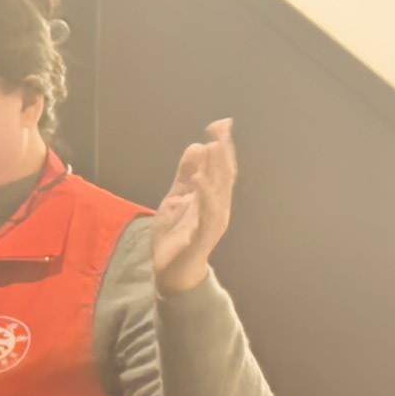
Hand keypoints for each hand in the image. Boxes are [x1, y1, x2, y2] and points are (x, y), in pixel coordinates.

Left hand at [154, 118, 237, 292]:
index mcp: (212, 197)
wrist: (170, 271)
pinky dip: (206, 198)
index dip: (222, 145)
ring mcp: (212, 222)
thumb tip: (198, 145)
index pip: (220, 167)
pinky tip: (200, 182)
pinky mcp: (202, 237)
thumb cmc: (176, 234)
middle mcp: (218, 207)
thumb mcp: (176, 197)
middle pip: (224, 176)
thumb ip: (186, 174)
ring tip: (213, 148)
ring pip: (219, 192)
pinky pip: (207, 216)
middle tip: (221, 128)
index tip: (221, 123)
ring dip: (217, 170)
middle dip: (223, 151)